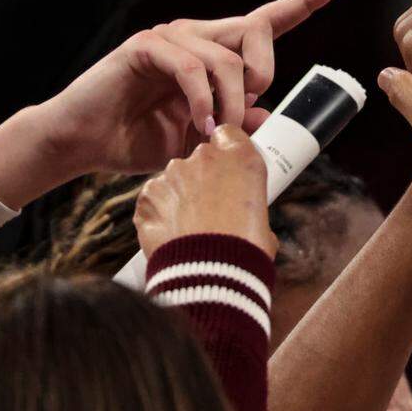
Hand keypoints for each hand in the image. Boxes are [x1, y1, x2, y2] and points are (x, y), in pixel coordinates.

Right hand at [37, 0, 343, 173]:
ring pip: (226, 57)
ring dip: (230, 102)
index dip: (302, 2)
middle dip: (265, 70)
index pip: (264, 23)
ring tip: (213, 132)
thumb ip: (234, 128)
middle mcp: (196, 37)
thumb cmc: (139, 139)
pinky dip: (202, 100)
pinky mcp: (146, 47)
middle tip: (247, 110)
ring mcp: (170, 38)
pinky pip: (191, 68)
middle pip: (255, 30)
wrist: (86, 144)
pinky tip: (197, 124)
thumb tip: (266, 117)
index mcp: (213, 54)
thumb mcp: (199, 141)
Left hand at [134, 124, 276, 258]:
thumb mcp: (264, 222)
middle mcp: (204, 157)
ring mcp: (172, 173)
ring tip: (191, 228)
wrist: (210, 276)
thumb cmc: (244, 251)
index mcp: (239, 157)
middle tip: (213, 208)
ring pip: (176, 178)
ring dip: (182, 196)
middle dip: (205, 178)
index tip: (230, 170)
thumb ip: (250, 205)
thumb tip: (246, 218)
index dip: (228, 152)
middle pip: (201, 157)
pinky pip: (154, 198)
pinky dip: (161, 213)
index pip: (229, 134)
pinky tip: (171, 234)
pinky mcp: (148, 194)